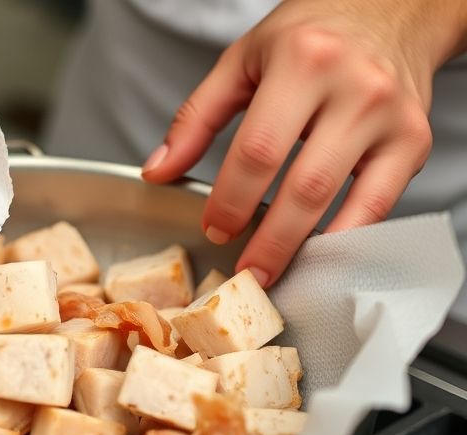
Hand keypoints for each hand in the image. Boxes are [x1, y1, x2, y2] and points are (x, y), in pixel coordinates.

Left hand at [141, 0, 466, 286]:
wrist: (390, 10)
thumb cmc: (311, 33)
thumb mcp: (241, 61)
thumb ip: (196, 118)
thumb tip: (159, 171)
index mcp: (302, 63)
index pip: (259, 150)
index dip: (232, 199)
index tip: (214, 228)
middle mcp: (354, 88)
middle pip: (304, 185)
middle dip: (269, 239)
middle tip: (245, 268)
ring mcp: (390, 117)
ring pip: (343, 200)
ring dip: (305, 247)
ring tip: (275, 270)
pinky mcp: (415, 141)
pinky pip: (382, 205)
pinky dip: (347, 236)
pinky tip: (318, 252)